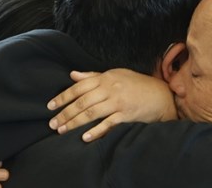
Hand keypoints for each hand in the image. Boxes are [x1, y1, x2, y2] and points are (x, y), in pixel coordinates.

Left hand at [47, 69, 176, 141]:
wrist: (160, 95)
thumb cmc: (137, 84)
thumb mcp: (116, 75)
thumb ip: (93, 76)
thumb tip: (72, 75)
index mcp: (106, 77)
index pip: (79, 86)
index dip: (63, 96)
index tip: (50, 106)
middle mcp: (111, 88)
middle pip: (82, 101)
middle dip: (65, 113)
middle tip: (53, 123)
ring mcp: (118, 102)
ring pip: (92, 112)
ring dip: (75, 122)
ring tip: (62, 130)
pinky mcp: (126, 114)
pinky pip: (108, 123)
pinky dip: (96, 131)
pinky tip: (85, 137)